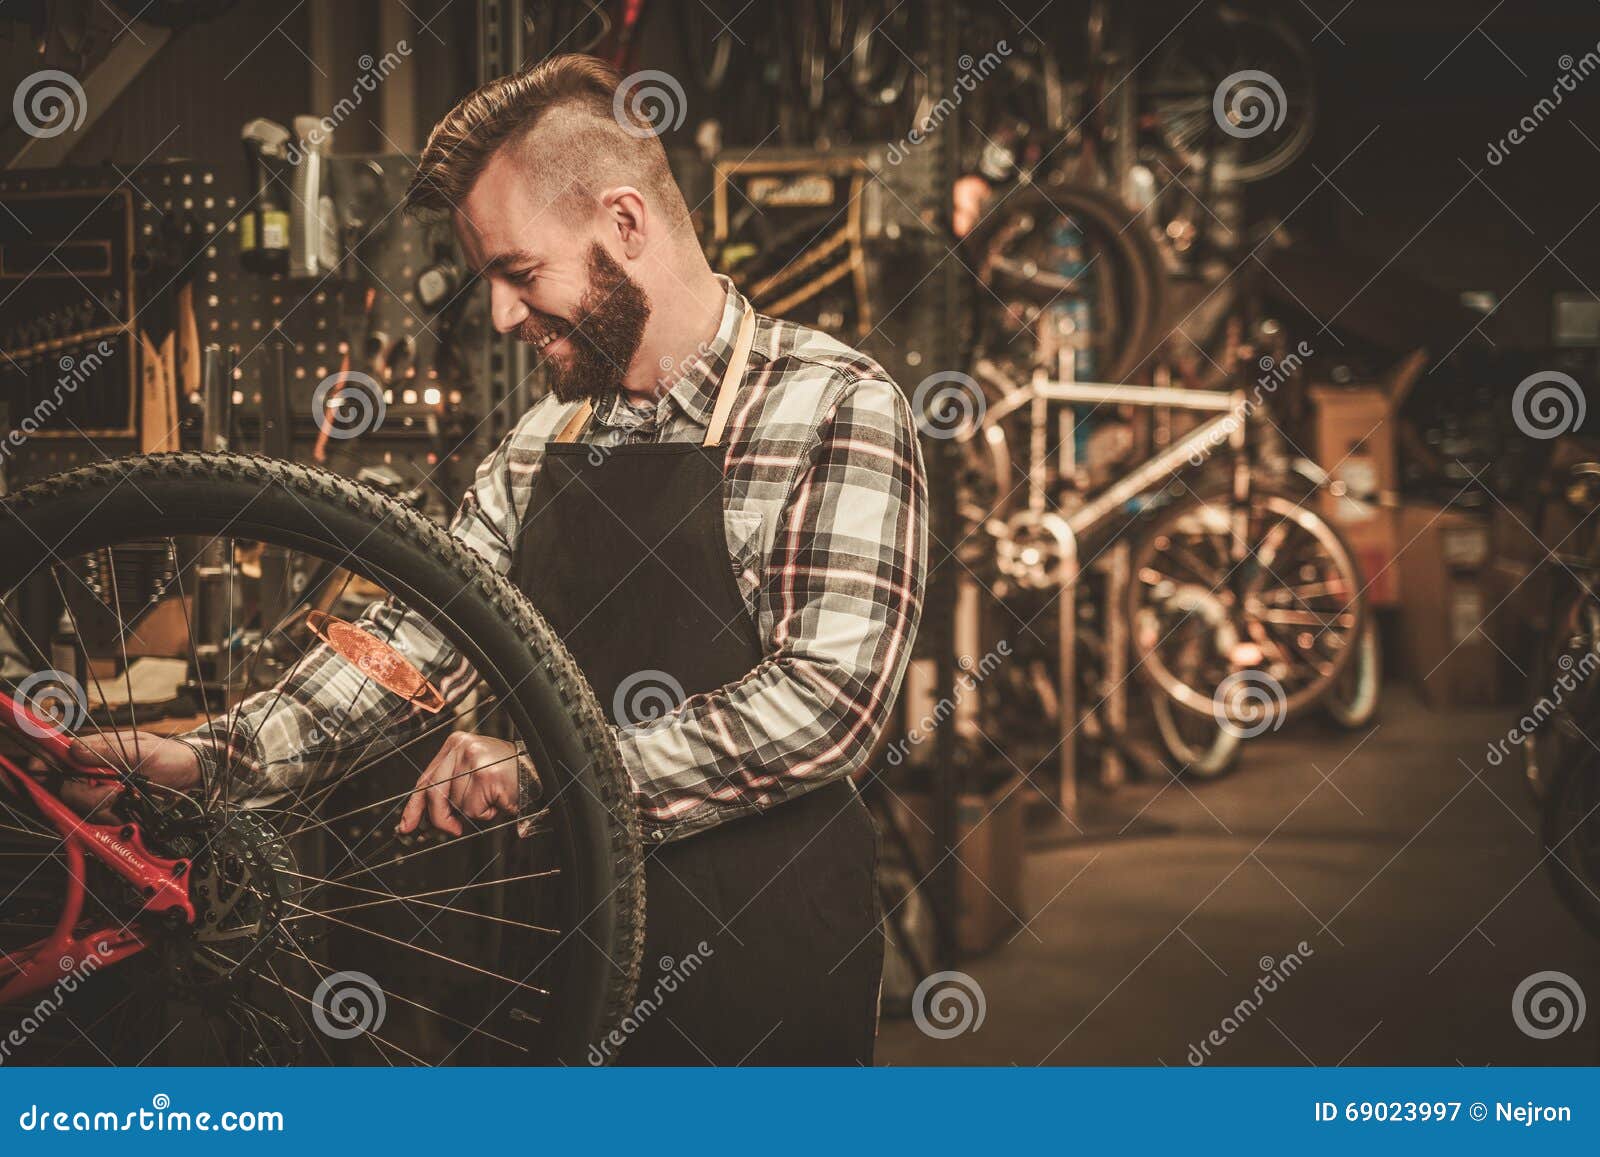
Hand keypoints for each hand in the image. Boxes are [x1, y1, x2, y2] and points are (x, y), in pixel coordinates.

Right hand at [55, 730, 203, 817]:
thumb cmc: (169, 756)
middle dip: (90, 795)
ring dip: (108, 807)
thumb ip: (108, 749)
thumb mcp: (141, 748)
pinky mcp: (113, 813)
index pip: (59, 759)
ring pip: (84, 809)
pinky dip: (117, 818)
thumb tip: (74, 749)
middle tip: (115, 791)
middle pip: (68, 791)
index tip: (36, 771)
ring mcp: (102, 795)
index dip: (44, 766)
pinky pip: (102, 822)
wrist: (193, 776)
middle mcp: (93, 776)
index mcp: (95, 754)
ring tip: (130, 797)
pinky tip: (132, 810)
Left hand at [397, 732, 533, 836]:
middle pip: (434, 792)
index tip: (407, 825)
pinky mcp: (486, 776)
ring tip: (492, 797)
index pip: (425, 778)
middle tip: (452, 829)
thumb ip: (449, 786)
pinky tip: (499, 799)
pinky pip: (474, 809)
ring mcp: (474, 760)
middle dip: (440, 817)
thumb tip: (425, 816)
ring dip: (474, 811)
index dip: (414, 806)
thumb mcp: (472, 772)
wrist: (540, 768)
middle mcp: (461, 748)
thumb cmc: (507, 773)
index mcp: (454, 744)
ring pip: (456, 804)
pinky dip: (487, 813)